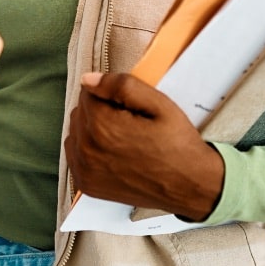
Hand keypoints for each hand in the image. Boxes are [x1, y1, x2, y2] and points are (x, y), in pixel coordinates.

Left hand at [65, 72, 223, 221]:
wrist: (190, 185)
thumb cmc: (177, 142)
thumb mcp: (159, 104)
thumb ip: (121, 85)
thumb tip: (88, 80)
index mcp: (103, 127)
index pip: (88, 92)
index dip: (110, 95)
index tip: (130, 108)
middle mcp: (88, 150)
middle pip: (80, 111)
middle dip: (100, 110)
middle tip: (129, 123)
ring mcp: (85, 170)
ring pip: (75, 131)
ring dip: (92, 129)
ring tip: (121, 138)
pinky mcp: (86, 185)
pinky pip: (74, 153)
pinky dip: (87, 148)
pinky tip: (110, 152)